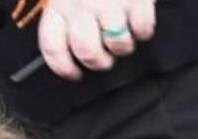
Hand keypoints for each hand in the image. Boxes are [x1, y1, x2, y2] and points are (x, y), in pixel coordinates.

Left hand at [38, 0, 156, 80]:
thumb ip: (62, 14)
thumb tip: (65, 49)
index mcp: (60, 2)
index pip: (53, 47)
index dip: (63, 67)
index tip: (74, 73)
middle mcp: (82, 4)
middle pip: (88, 52)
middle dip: (98, 61)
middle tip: (104, 55)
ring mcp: (111, 2)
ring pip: (118, 46)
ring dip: (123, 44)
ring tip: (123, 30)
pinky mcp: (137, 0)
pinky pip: (143, 30)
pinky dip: (144, 28)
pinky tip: (138, 18)